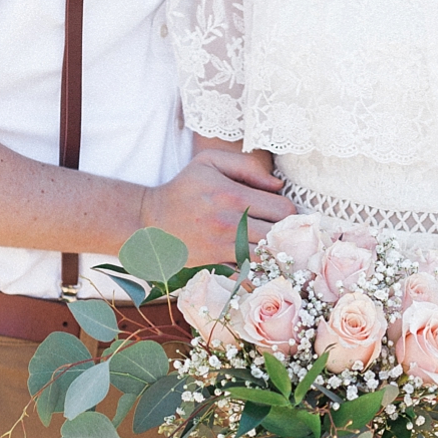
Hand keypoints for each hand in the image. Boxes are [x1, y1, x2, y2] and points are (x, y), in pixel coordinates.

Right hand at [139, 149, 295, 265]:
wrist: (149, 221)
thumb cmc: (184, 188)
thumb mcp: (210, 162)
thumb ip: (247, 166)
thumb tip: (278, 185)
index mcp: (232, 195)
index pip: (284, 209)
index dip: (288, 210)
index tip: (279, 210)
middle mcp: (230, 224)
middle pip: (280, 236)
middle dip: (284, 232)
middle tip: (278, 229)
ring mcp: (222, 249)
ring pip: (267, 259)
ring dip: (273, 254)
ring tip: (270, 246)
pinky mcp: (215, 267)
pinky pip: (247, 276)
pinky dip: (257, 272)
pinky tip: (256, 263)